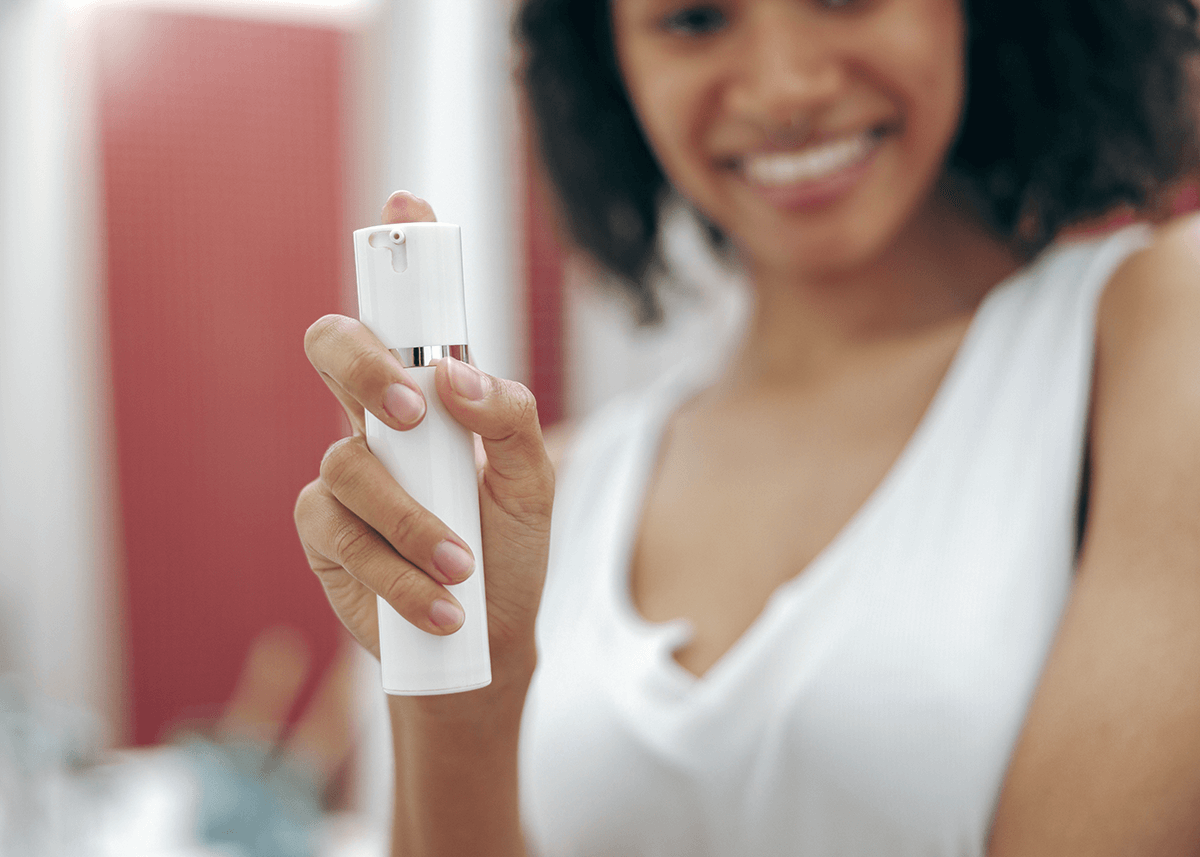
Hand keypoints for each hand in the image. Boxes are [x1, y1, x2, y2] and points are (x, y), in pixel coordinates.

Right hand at [294, 192, 552, 684]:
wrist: (487, 639)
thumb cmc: (509, 550)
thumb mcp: (533, 482)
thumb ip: (511, 418)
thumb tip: (456, 373)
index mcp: (429, 396)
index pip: (404, 313)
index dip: (397, 253)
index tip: (406, 204)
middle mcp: (377, 422)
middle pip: (334, 348)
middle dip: (363, 364)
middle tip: (409, 412)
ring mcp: (343, 475)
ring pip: (346, 464)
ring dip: (411, 520)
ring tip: (463, 565)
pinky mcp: (322, 534)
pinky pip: (339, 533)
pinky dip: (397, 572)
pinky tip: (440, 604)